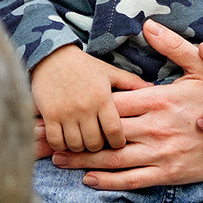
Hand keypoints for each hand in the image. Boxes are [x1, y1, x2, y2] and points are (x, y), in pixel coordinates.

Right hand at [31, 45, 145, 152]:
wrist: (51, 55)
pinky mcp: (49, 115)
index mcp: (103, 98)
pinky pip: (56, 141)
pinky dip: (61, 145)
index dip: (118, 143)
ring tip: (83, 142)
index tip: (117, 143)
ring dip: (80, 147)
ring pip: (76, 145)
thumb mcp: (110, 71)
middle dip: (98, 147)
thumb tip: (154, 88)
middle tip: (99, 144)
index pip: (115, 131)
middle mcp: (85, 107)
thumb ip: (131, 82)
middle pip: (95, 143)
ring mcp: (65, 112)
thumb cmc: (84, 65)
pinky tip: (65, 140)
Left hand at [48, 21, 202, 186]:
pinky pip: (133, 180)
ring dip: (81, 159)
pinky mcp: (168, 173)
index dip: (81, 103)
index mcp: (158, 100)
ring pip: (113, 158)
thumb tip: (148, 24)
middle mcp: (154, 127)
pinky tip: (88, 179)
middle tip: (40, 135)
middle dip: (71, 132)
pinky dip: (109, 181)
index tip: (55, 103)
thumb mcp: (202, 66)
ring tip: (55, 158)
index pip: (111, 102)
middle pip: (103, 130)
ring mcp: (160, 152)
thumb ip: (173, 46)